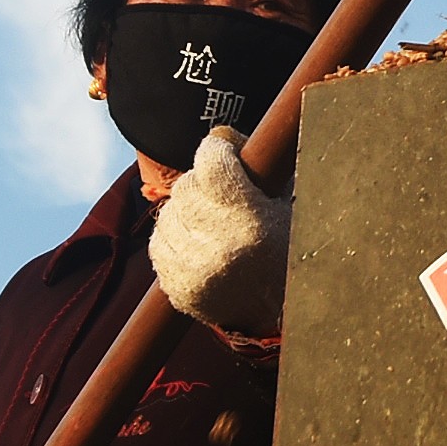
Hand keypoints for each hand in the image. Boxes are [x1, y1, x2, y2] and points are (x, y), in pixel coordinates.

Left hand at [149, 127, 290, 338]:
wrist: (282, 312)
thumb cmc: (288, 247)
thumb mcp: (287, 200)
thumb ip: (259, 163)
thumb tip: (220, 132)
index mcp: (252, 223)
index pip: (212, 163)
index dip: (217, 149)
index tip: (224, 151)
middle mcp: (219, 247)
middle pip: (188, 186)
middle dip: (202, 183)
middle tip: (222, 195)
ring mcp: (194, 271)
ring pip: (168, 213)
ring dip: (186, 210)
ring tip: (211, 222)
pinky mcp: (177, 289)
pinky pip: (158, 242)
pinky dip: (174, 236)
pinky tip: (197, 241)